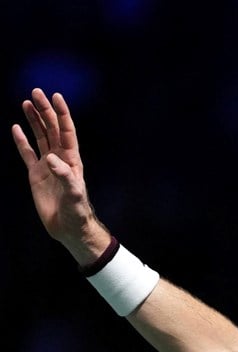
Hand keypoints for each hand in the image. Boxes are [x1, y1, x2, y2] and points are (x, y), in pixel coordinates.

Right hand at [12, 88, 108, 261]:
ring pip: (40, 137)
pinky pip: (27, 153)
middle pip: (52, 129)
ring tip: (27, 103)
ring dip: (34, 120)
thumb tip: (51, 158)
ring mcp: (47, 166)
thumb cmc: (77, 211)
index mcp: (71, 160)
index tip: (56, 96)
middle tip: (36, 92)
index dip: (62, 114)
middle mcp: (60, 159)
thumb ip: (65, 176)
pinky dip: (22, 140)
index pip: (67, 131)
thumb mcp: (74, 194)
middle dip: (45, 111)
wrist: (69, 228)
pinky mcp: (35, 175)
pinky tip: (16, 127)